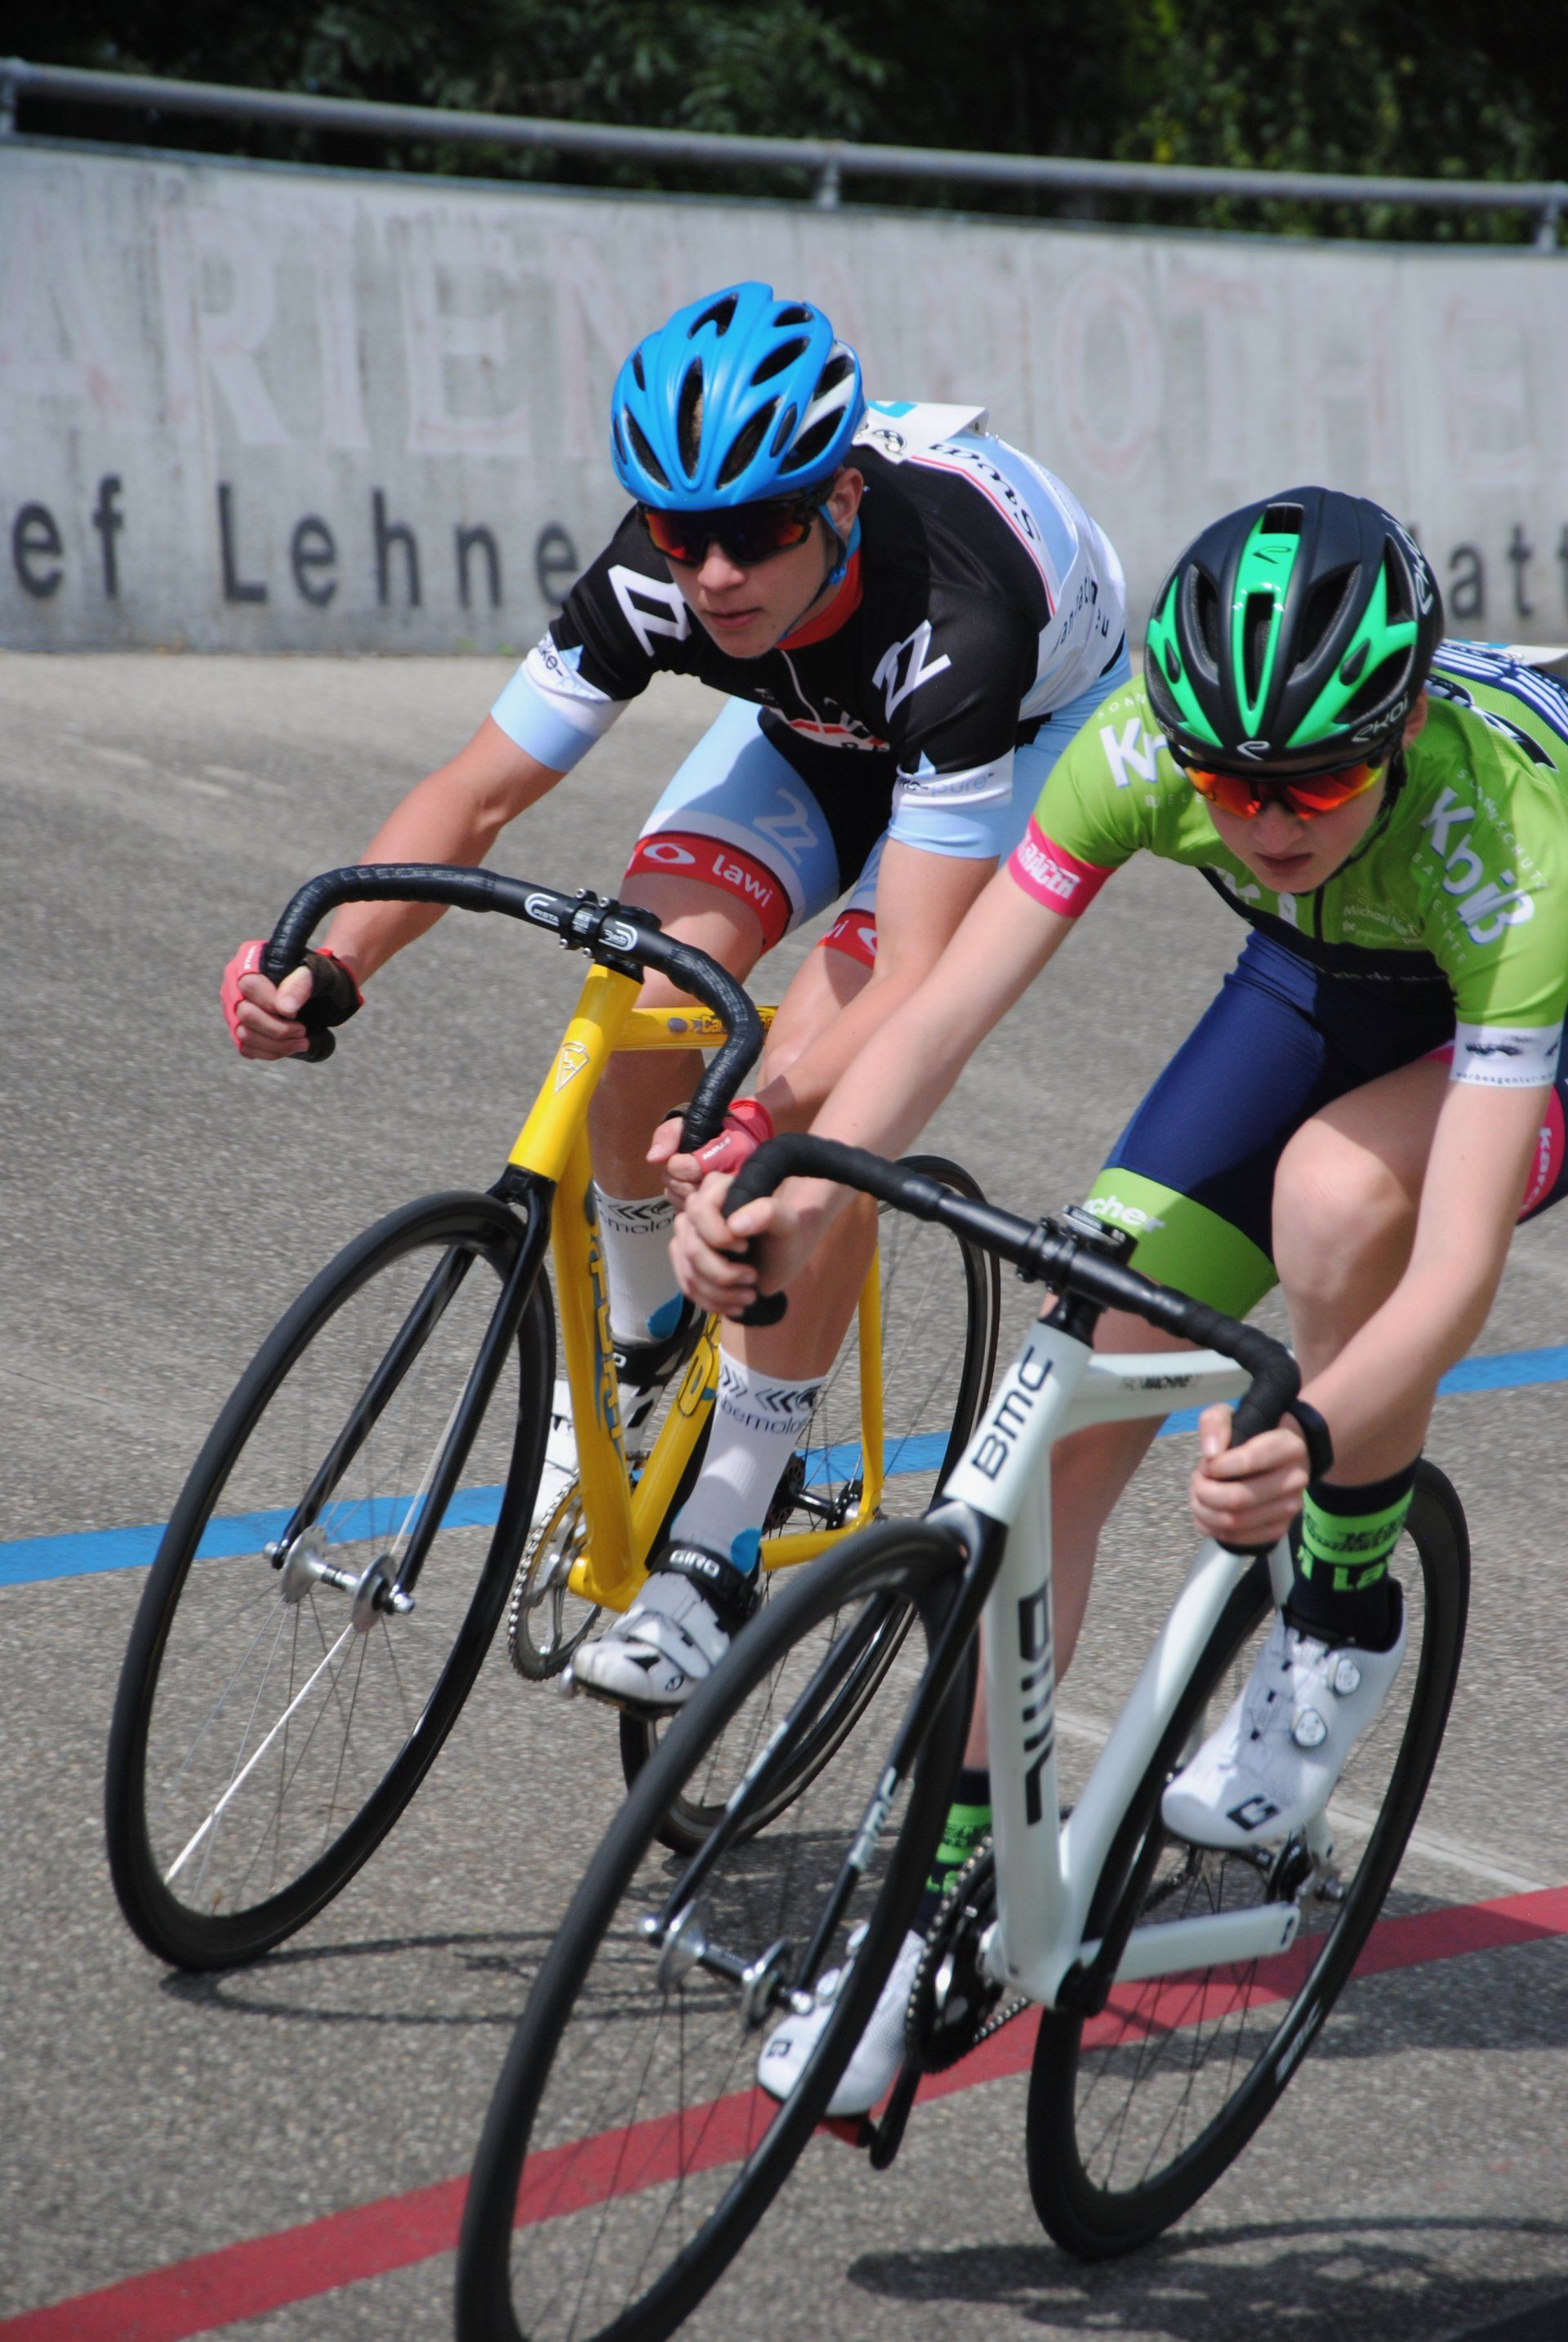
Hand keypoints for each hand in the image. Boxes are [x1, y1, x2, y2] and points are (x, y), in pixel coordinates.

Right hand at [220, 942, 361, 1059]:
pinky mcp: (239, 1027)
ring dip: (277, 1045)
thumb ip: (301, 984)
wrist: (321, 990)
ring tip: (302, 1042)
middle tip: (303, 1031)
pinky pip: (247, 1048)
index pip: (249, 985)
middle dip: (278, 1029)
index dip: (272, 1004)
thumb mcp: (317, 973)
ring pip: (244, 1035)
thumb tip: (285, 1009)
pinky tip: (290, 1047)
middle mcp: (235, 982)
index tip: (296, 1013)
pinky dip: (271, 1052)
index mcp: (250, 957)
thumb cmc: (317, 976)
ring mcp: (234, 1006)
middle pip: (245, 1014)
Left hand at [649, 1098, 773, 1207]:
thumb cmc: (709, 1134)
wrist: (736, 1147)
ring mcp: (732, 1201)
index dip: (676, 1163)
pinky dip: (681, 1204)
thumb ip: (669, 1134)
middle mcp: (736, 1178)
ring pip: (685, 1204)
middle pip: (686, 1189)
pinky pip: (688, 1215)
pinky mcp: (721, 1216)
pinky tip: (690, 1192)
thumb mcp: (688, 1124)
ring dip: (677, 1190)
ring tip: (687, 1178)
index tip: (680, 1156)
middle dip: (675, 1178)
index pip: (690, 1168)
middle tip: (681, 1167)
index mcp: (733, 1152)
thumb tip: (654, 1158)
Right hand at [669, 1169, 812, 1317]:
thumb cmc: (784, 1239)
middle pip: (692, 1249)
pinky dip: (713, 1303)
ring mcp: (686, 1237)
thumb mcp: (787, 1225)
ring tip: (749, 1296)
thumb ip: (769, 1213)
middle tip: (753, 1279)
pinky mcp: (684, 1261)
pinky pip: (687, 1287)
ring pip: (689, 1273)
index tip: (745, 1247)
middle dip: (723, 1274)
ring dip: (721, 1294)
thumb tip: (735, 1225)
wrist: (779, 1262)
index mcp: (717, 1189)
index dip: (718, 1237)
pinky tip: (735, 1305)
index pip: (699, 1212)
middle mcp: (695, 1210)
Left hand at [1188, 1403, 1311, 1550]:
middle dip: (1205, 1492)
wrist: (1280, 1458)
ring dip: (1205, 1512)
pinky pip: (1240, 1539)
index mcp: (1289, 1446)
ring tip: (1198, 1497)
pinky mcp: (1280, 1529)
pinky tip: (1206, 1515)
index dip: (1217, 1466)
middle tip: (1197, 1482)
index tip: (1206, 1464)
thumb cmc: (1252, 1435)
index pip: (1248, 1461)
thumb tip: (1211, 1453)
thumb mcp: (1231, 1415)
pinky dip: (1214, 1530)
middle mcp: (1296, 1479)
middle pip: (1237, 1498)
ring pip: (1235, 1522)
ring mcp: (1291, 1507)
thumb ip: (1215, 1423)